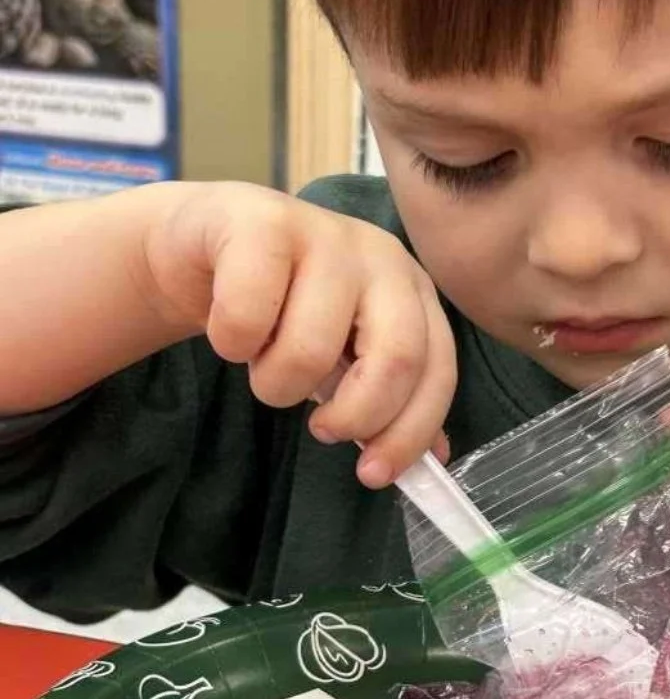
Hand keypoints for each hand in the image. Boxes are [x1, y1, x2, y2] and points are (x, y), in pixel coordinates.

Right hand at [142, 182, 455, 485]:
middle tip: (321, 428)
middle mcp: (381, 255)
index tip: (374, 474)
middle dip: (357, 414)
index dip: (410, 431)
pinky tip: (230, 331)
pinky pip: (247, 317)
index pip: (438, 369)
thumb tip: (434, 460)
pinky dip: (231, 345)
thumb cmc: (282, 307)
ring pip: (311, 348)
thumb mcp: (342, 356)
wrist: (201, 245)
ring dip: (277, 383)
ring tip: (264, 363)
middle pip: (397, 356)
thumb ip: (388, 399)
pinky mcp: (259, 223)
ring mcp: (323, 232)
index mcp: (412, 289)